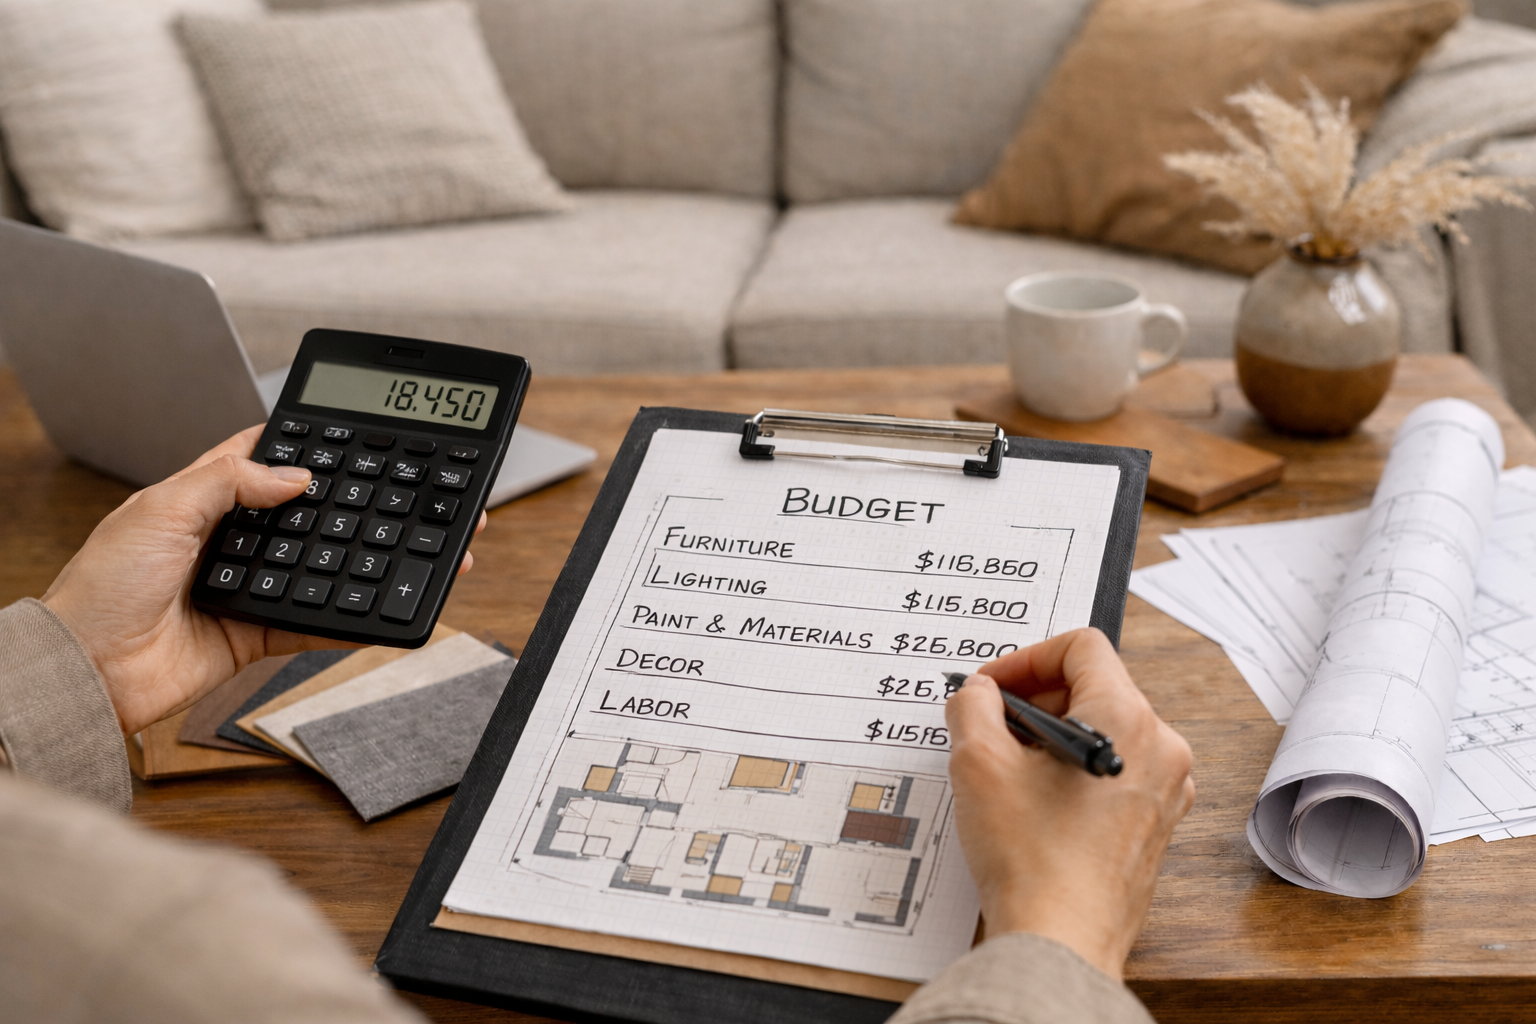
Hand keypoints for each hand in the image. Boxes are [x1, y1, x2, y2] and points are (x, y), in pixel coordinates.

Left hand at [42, 426, 486, 734]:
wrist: (86, 670)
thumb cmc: (100, 587)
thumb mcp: (160, 510)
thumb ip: (228, 483)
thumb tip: (294, 475)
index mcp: (201, 500)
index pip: (262, 461)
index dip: (303, 448)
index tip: (352, 437)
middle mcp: (229, 542)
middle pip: (304, 517)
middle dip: (352, 506)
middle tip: (404, 494)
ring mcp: (247, 589)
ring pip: (320, 569)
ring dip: (362, 561)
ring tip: (410, 546)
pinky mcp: (257, 635)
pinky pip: (316, 625)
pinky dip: (351, 621)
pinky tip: (383, 607)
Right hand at [944, 627, 1193, 979]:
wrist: (1060, 940)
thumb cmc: (1032, 860)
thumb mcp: (978, 761)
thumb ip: (974, 704)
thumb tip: (980, 693)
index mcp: (1128, 719)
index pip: (1082, 646)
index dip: (1026, 658)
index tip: (993, 689)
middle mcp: (1160, 748)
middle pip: (1094, 686)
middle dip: (1035, 699)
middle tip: (990, 727)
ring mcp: (1164, 789)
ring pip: (1103, 729)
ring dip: (1051, 735)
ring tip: (1007, 769)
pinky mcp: (1154, 823)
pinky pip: (1113, 770)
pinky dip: (1071, 769)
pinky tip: (1032, 800)